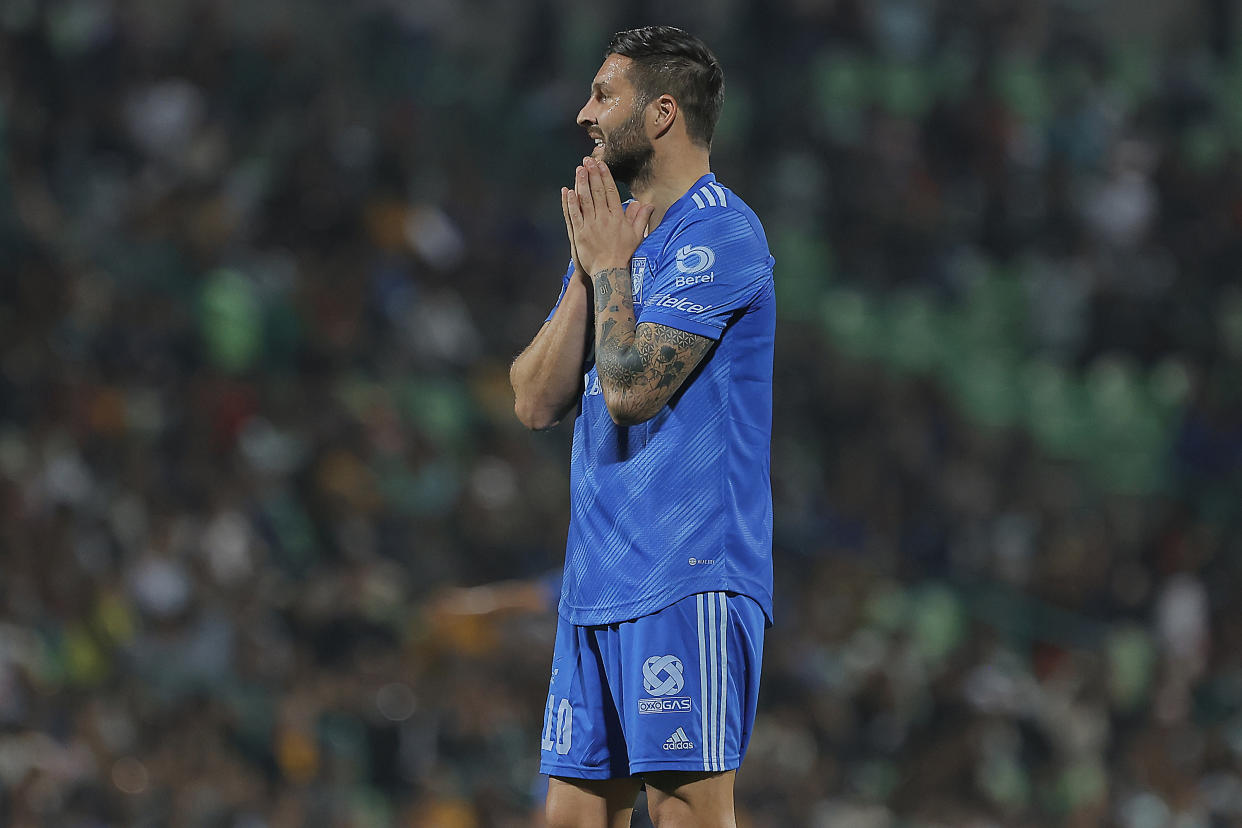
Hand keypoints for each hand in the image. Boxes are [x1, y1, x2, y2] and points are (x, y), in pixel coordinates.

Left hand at [565, 157, 653, 278]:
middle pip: (597, 192)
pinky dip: (570, 202)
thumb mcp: (637, 236)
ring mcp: (590, 226)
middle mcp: (603, 219)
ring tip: (579, 169)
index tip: (601, 165)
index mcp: (617, 217)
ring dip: (581, 183)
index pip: (610, 192)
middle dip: (592, 175)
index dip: (604, 176)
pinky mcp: (580, 234)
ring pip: (584, 200)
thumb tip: (648, 204)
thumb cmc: (624, 255)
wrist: (609, 272)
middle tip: (588, 161)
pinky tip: (568, 191)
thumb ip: (641, 218)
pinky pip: (574, 215)